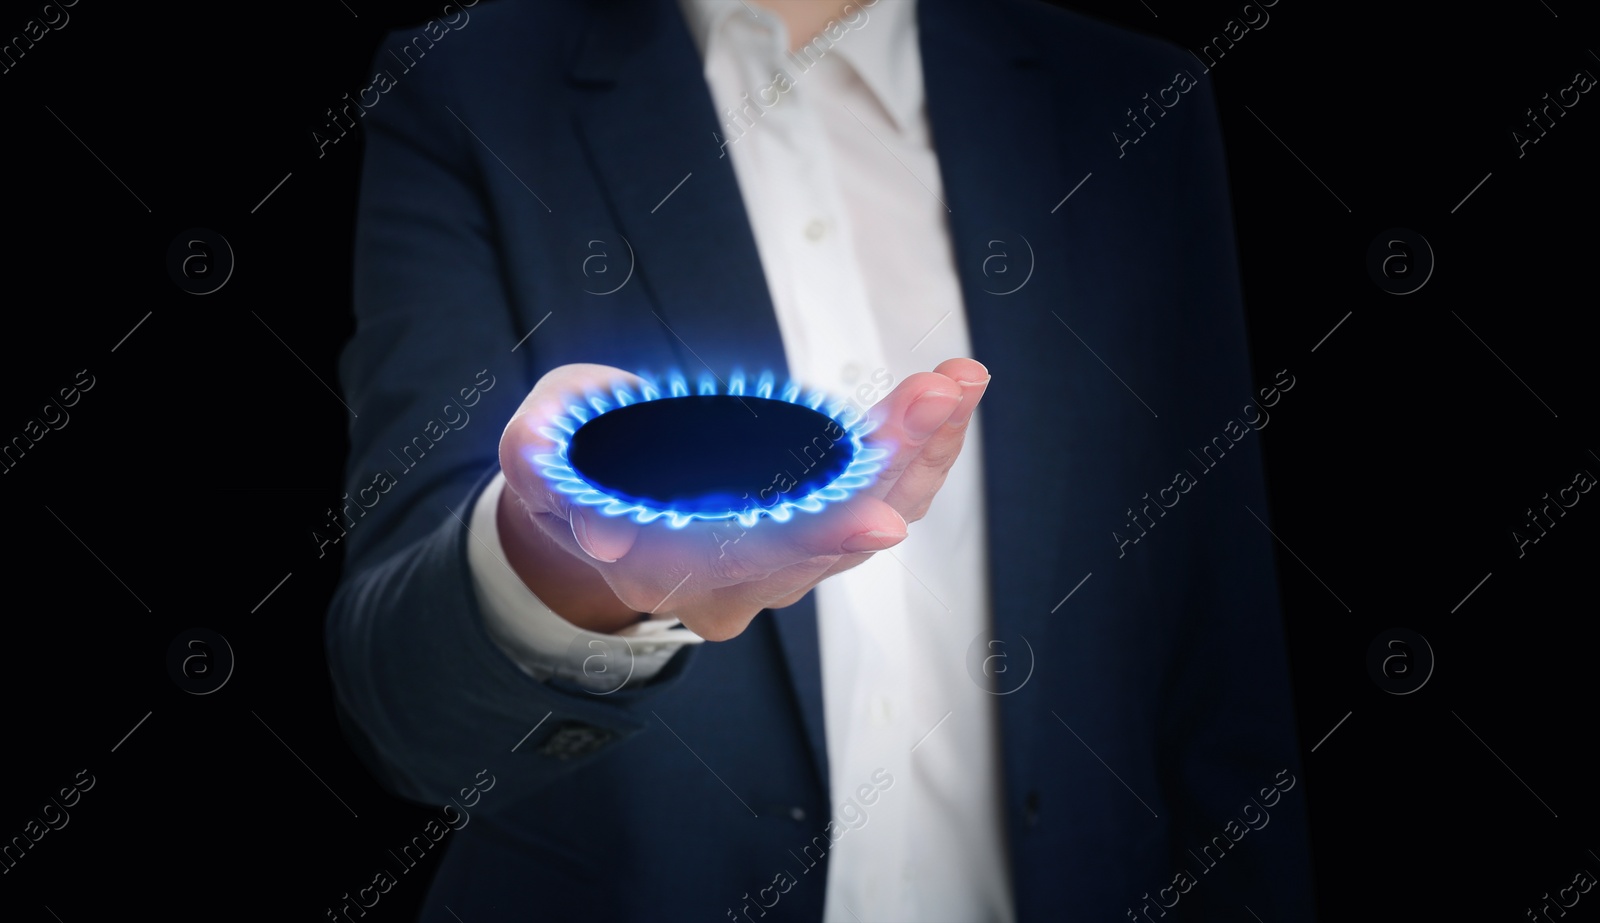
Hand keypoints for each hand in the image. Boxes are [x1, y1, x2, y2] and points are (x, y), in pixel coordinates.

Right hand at [496, 360, 988, 640]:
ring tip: (958, 381)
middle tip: (936, 400)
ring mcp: (789, 559)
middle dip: (892, 467)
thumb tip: (608, 535)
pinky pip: (886, 494)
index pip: (752, 565)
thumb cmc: (573, 463)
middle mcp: (742, 583)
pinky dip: (923, 445)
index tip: (879, 523)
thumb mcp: (539, 452)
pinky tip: (957, 389)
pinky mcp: (822, 522)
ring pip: (872, 515)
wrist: (598, 500)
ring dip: (923, 449)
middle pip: (831, 539)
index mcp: (670, 570)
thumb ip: (548, 468)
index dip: (815, 541)